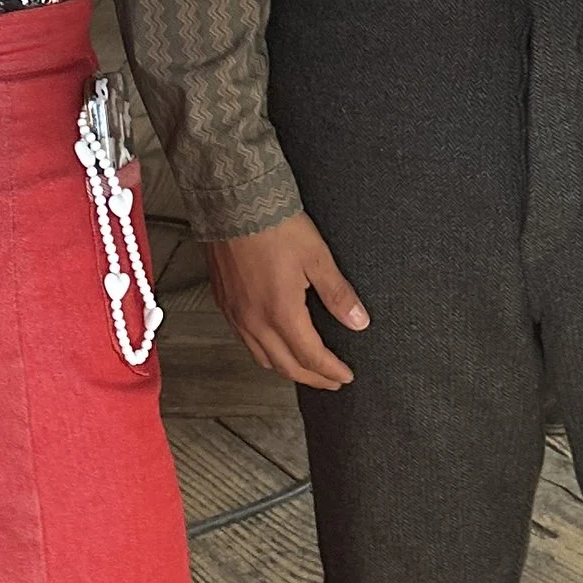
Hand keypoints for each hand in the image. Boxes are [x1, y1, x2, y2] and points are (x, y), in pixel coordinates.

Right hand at [206, 213, 369, 392]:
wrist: (233, 203)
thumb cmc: (274, 225)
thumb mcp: (317, 257)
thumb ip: (338, 294)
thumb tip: (359, 321)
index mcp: (280, 313)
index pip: (311, 357)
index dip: (331, 370)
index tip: (346, 376)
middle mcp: (254, 321)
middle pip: (286, 366)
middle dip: (312, 378)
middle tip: (331, 380)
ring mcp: (236, 314)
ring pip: (262, 357)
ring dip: (287, 368)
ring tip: (306, 367)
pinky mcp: (224, 303)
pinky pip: (244, 340)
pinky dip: (264, 351)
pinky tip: (274, 343)